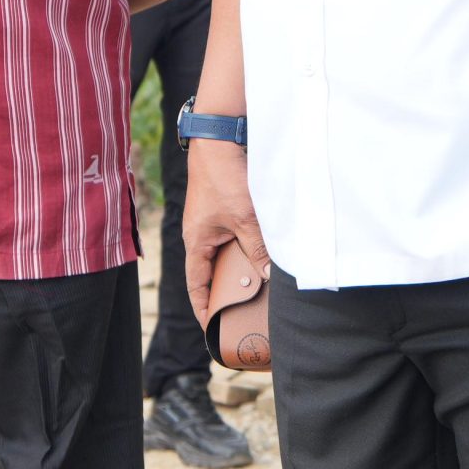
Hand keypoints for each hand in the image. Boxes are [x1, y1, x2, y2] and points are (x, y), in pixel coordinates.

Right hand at [182, 140, 266, 327]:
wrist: (220, 138)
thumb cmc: (223, 177)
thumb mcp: (244, 218)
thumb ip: (257, 247)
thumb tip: (271, 275)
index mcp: (197, 242)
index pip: (197, 285)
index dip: (204, 308)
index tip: (214, 330)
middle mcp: (203, 235)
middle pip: (215, 272)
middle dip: (231, 291)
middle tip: (249, 311)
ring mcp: (215, 222)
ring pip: (230, 255)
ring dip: (245, 269)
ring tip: (265, 287)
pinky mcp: (227, 210)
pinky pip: (237, 238)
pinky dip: (250, 249)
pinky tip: (269, 255)